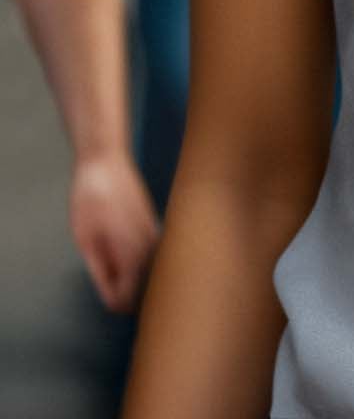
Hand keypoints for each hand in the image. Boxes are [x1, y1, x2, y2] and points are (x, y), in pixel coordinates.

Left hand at [68, 149, 160, 312]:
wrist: (106, 160)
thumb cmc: (91, 197)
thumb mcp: (86, 240)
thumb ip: (101, 272)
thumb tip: (113, 298)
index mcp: (133, 253)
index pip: (128, 299)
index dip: (113, 302)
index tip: (102, 292)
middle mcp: (151, 246)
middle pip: (142, 288)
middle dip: (125, 289)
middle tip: (105, 272)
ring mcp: (157, 233)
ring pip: (148, 272)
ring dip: (133, 274)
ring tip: (111, 254)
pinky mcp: (157, 223)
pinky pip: (151, 255)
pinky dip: (139, 259)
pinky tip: (122, 243)